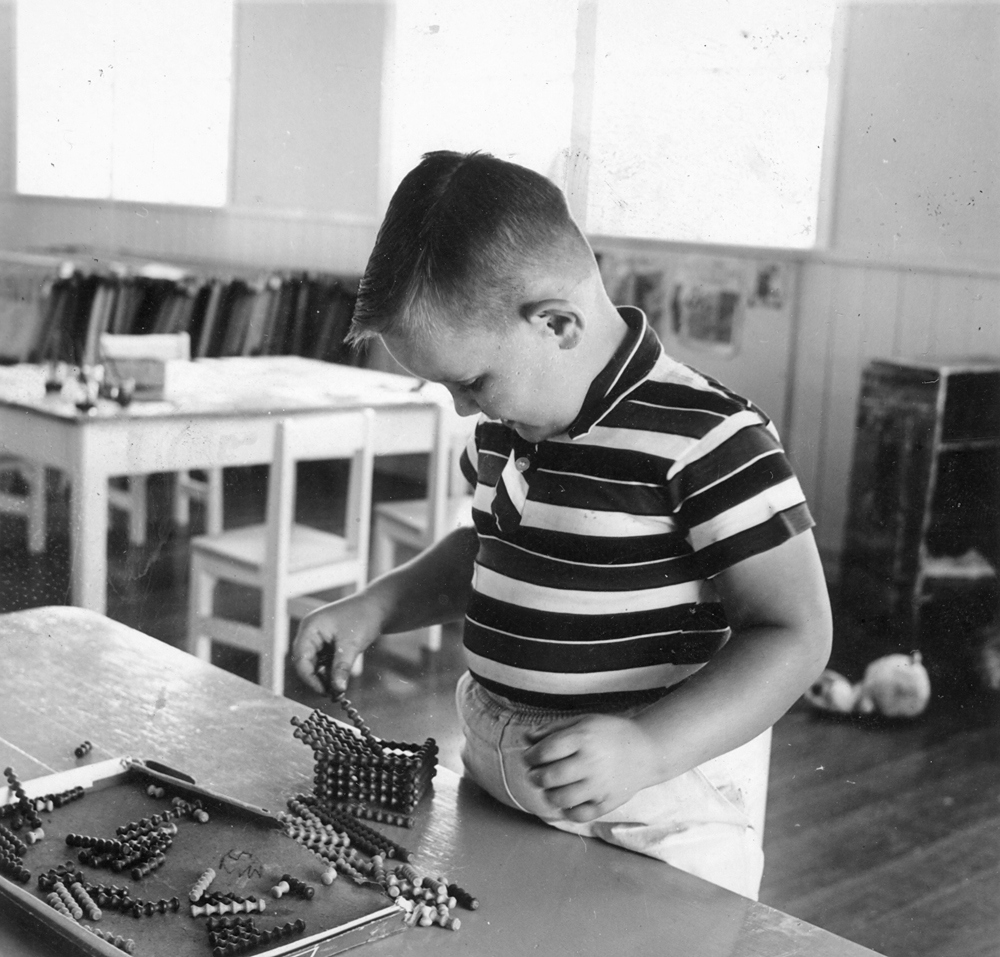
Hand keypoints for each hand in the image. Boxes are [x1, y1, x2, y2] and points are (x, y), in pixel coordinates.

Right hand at [291, 597, 380, 695]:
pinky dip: (330, 671)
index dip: (310, 678)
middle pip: (305, 663)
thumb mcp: (351, 644)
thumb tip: (337, 689)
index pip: (300, 659)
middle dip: (317, 679)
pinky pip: (323, 661)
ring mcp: (318, 637)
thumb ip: (341, 668)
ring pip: (315, 664)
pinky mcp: (327, 642)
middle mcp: (310, 632)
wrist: (378, 606)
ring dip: (324, 677)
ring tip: (338, 690)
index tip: (323, 692)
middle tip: (332, 694)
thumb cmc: (363, 617)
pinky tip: (340, 680)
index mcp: (310, 628)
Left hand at [522, 714, 658, 822]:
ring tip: (550, 788)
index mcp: (583, 738)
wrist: (646, 750)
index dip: (530, 756)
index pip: (545, 751)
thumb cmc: (610, 732)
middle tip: (535, 774)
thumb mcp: (583, 721)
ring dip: (548, 794)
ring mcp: (599, 786)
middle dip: (534, 776)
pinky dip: (567, 811)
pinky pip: (579, 815)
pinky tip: (566, 801)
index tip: (529, 758)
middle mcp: (590, 763)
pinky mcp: (607, 803)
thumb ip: (553, 729)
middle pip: (548, 777)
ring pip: (560, 798)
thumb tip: (526, 739)